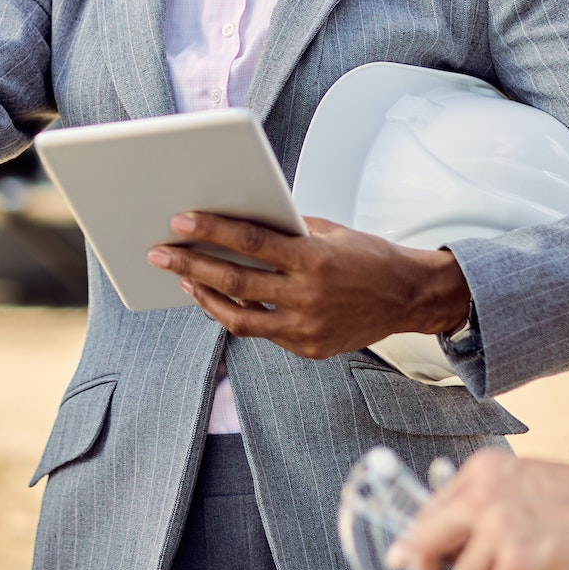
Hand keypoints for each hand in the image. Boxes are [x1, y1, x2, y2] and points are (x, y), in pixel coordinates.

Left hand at [146, 214, 470, 359]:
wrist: (409, 297)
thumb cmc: (366, 255)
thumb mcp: (329, 231)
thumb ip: (286, 230)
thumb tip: (235, 221)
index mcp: (314, 258)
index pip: (251, 242)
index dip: (211, 231)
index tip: (180, 220)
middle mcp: (309, 296)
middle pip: (236, 281)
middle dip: (191, 265)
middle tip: (158, 253)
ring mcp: (307, 327)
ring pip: (240, 318)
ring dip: (205, 296)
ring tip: (181, 279)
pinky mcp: (309, 348)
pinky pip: (263, 332)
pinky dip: (237, 314)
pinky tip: (218, 299)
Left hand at [393, 450, 568, 569]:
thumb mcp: (526, 481)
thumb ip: (487, 501)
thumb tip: (448, 534)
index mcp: (483, 470)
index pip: (430, 510)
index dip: (417, 542)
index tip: (408, 559)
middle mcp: (484, 494)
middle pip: (425, 542)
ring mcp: (500, 528)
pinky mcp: (521, 562)